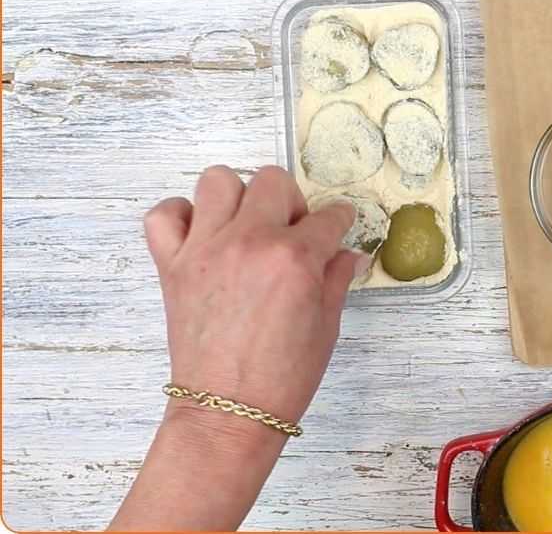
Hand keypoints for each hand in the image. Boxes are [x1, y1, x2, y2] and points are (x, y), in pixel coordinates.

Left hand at [144, 165, 368, 427]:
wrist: (229, 412)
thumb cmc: (284, 376)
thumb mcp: (326, 325)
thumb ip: (336, 278)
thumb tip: (347, 253)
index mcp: (295, 258)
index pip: (328, 216)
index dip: (339, 223)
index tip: (337, 229)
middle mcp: (250, 242)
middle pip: (273, 181)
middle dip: (291, 203)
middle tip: (291, 234)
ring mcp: (206, 249)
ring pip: (218, 180)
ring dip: (237, 198)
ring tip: (245, 229)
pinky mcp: (172, 265)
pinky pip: (163, 215)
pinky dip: (180, 216)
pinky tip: (201, 237)